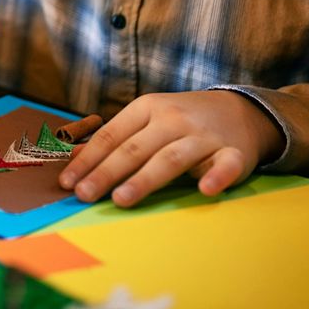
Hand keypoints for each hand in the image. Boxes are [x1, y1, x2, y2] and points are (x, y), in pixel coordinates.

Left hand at [58, 90, 284, 207]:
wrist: (240, 110)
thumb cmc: (182, 120)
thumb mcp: (145, 119)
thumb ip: (113, 139)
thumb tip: (74, 158)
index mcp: (147, 108)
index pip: (111, 136)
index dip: (88, 160)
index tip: (67, 182)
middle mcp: (173, 119)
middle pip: (135, 148)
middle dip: (106, 173)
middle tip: (84, 195)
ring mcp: (204, 135)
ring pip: (170, 158)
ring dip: (145, 179)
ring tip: (121, 199)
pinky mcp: (235, 152)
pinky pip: (226, 165)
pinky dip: (217, 176)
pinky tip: (204, 190)